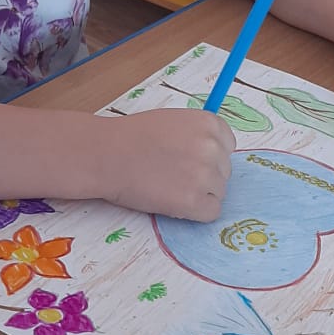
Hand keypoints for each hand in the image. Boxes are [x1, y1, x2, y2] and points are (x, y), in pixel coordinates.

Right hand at [95, 108, 236, 219]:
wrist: (106, 155)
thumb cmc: (132, 137)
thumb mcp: (173, 121)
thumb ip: (198, 135)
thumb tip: (217, 156)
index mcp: (210, 123)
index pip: (228, 147)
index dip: (207, 156)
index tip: (186, 159)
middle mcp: (213, 147)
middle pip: (224, 171)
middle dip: (203, 176)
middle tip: (172, 174)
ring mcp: (204, 175)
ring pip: (218, 193)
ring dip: (198, 194)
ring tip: (168, 186)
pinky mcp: (193, 201)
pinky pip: (211, 212)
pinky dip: (195, 212)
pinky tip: (174, 202)